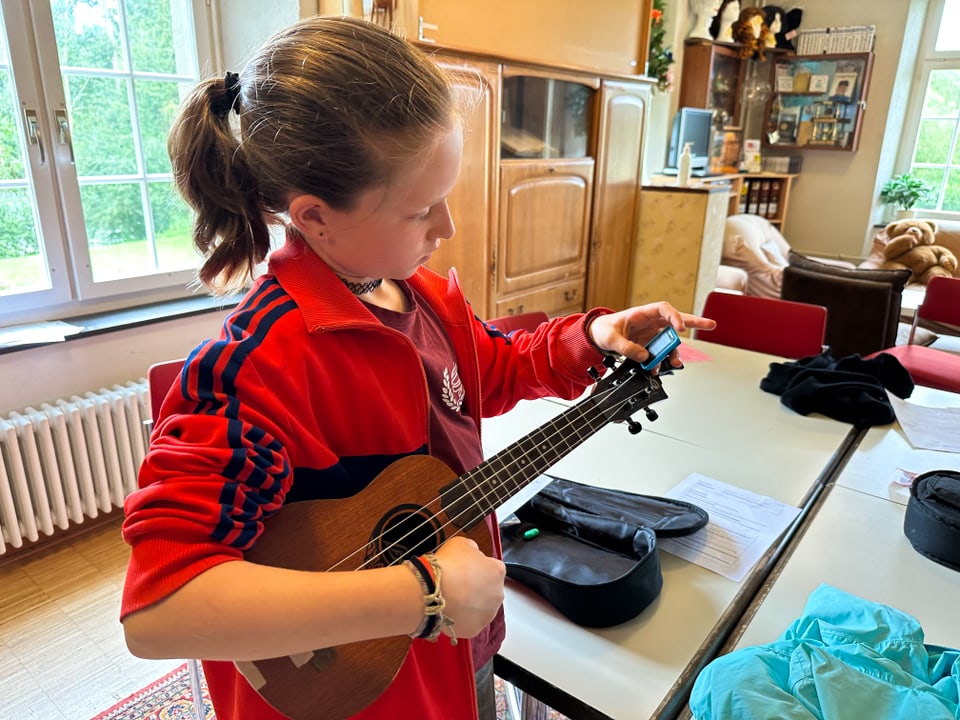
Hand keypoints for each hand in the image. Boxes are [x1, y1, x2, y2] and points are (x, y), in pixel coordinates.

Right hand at [432, 537, 504, 639]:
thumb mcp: (460, 544)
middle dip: (476, 587)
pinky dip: (461, 618)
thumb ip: (471, 549)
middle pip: (488, 589)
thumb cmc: (446, 567)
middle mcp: (498, 593)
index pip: (492, 567)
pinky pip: (469, 622)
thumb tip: (471, 552)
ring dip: (470, 603)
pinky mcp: (475, 629)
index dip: (476, 566)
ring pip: (480, 608)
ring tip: (451, 598)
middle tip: (457, 583)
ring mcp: (487, 614)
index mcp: (497, 570)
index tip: (465, 568)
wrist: (433, 592)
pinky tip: (449, 609)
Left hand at [587, 302, 715, 367]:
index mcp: (641, 314)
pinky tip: (659, 368)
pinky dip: (662, 360)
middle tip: (711, 325)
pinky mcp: (649, 345)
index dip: (674, 316)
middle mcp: (650, 322)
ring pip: (670, 340)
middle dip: (694, 323)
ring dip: (674, 352)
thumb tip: (644, 356)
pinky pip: (660, 352)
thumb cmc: (603, 330)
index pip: (663, 309)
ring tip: (676, 363)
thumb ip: (627, 347)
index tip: (680, 328)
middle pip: (675, 320)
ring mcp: (651, 334)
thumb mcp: (610, 339)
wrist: (597, 336)